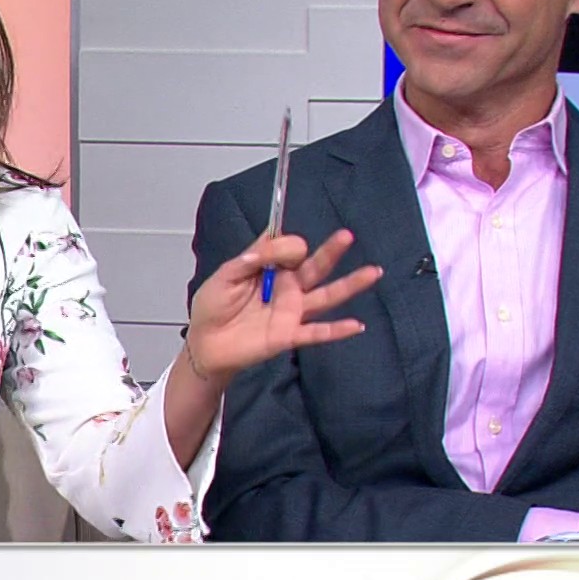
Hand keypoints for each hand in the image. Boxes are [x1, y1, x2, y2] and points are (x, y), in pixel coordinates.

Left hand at [185, 229, 381, 380]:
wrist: (205, 343)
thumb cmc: (213, 306)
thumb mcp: (226, 274)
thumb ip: (252, 258)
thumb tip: (282, 242)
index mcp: (271, 269)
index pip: (290, 249)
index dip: (288, 245)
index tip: (279, 248)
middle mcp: (287, 287)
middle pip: (315, 267)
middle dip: (331, 252)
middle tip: (347, 236)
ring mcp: (292, 311)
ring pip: (326, 296)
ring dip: (350, 285)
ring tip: (373, 272)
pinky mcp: (289, 335)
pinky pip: (317, 332)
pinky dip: (337, 330)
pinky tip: (357, 325)